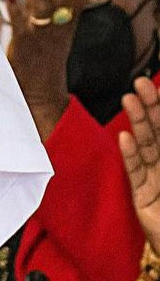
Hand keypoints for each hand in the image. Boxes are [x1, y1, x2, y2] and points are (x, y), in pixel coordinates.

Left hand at [5, 0, 90, 140]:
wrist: (39, 98)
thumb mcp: (38, 39)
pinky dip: (16, 9)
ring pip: (40, 3)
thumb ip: (20, 20)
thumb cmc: (35, 67)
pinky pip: (22, 25)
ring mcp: (42, 37)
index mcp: (69, 25)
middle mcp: (59, 29)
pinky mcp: (25, 48)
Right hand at [120, 74, 159, 252]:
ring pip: (147, 145)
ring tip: (130, 100)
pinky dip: (130, 155)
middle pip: (159, 131)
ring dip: (138, 122)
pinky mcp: (142, 197)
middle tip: (141, 83)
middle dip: (152, 107)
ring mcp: (156, 179)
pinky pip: (136, 171)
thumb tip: (140, 136)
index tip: (157, 85)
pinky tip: (124, 137)